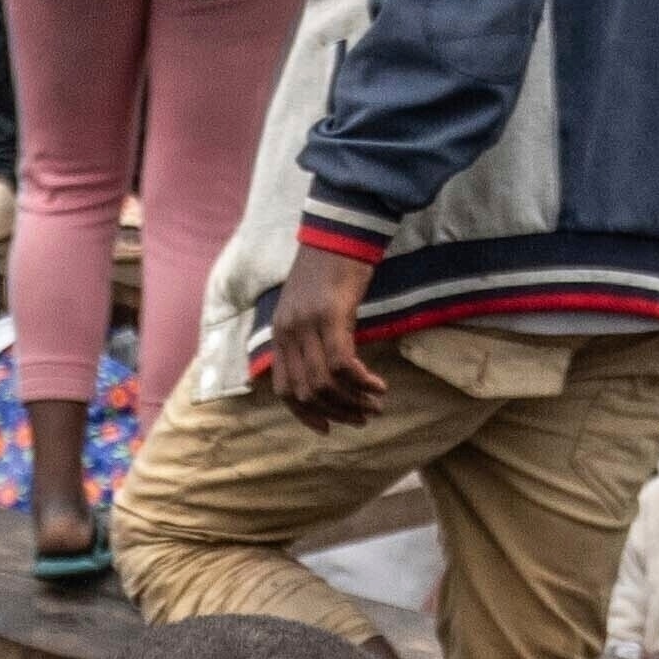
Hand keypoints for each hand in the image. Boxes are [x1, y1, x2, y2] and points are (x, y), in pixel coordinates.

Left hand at [255, 237, 386, 426]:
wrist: (339, 230)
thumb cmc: (330, 268)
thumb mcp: (311, 308)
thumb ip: (312, 339)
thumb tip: (330, 373)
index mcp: (280, 333)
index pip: (284, 389)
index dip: (305, 414)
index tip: (327, 428)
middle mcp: (288, 332)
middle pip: (307, 391)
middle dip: (336, 412)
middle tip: (362, 418)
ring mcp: (307, 325)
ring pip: (325, 383)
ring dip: (352, 401)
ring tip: (375, 405)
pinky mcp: (330, 316)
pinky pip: (343, 364)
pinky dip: (361, 382)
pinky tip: (378, 386)